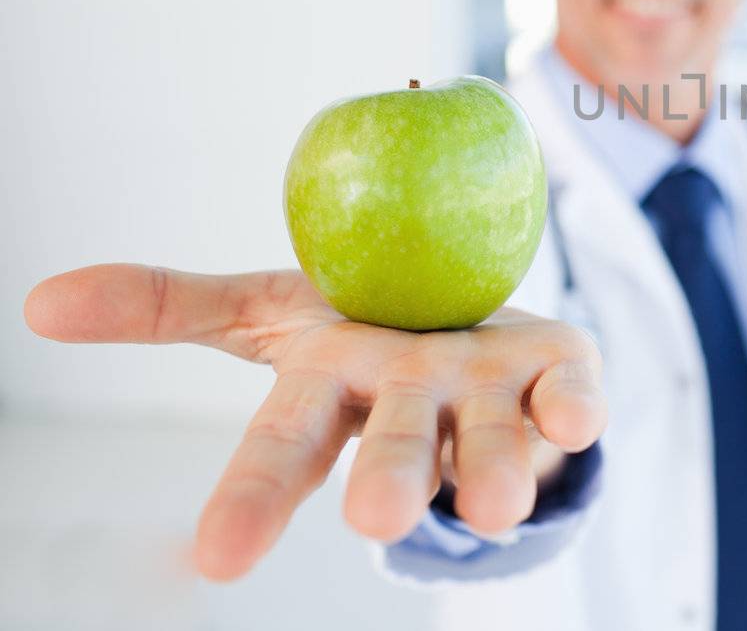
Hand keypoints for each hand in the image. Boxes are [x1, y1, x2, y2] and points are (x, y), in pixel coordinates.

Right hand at [24, 264, 605, 580]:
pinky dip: (578, 407)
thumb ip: (167, 307)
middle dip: (388, 481)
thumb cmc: (368, 343)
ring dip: (493, 470)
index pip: (282, 450)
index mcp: (336, 394)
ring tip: (495, 506)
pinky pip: (575, 397)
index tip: (217, 561)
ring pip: (491, 439)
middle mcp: (414, 410)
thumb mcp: (268, 314)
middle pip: (395, 447)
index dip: (251, 500)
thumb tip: (37, 301)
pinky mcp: (560, 383)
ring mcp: (491, 401)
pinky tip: (577, 416)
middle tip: (380, 520)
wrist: (486, 354)